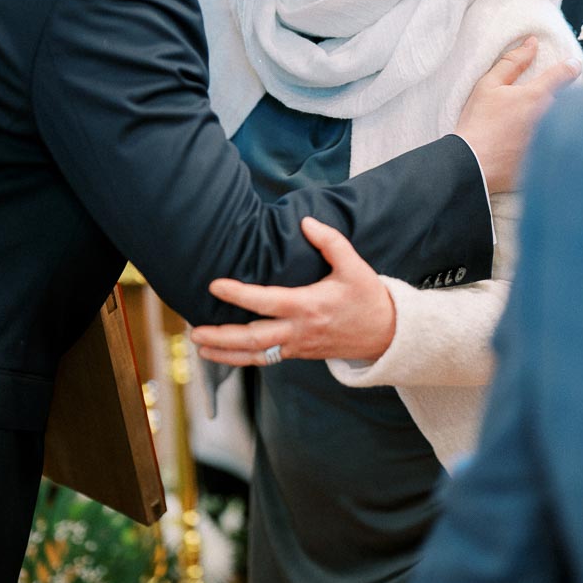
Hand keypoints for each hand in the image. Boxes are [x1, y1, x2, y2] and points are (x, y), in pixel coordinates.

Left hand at [191, 216, 395, 365]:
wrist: (386, 334)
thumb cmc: (368, 298)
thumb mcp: (354, 266)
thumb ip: (330, 241)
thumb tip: (306, 222)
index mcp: (309, 306)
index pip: (267, 302)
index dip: (239, 295)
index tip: (216, 286)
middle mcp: (299, 330)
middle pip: (254, 338)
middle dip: (222, 337)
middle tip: (195, 331)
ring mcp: (298, 346)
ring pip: (257, 355)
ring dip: (227, 354)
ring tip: (201, 348)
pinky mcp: (299, 353)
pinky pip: (266, 359)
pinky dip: (243, 359)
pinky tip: (224, 355)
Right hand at [456, 37, 581, 193]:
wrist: (473, 165)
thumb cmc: (478, 123)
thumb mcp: (488, 86)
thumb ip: (512, 62)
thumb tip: (532, 42)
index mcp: (537, 95)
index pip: (566, 74)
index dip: (571, 68)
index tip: (573, 67)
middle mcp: (551, 116)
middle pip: (570, 101)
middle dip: (565, 98)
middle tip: (545, 104)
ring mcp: (554, 139)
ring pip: (569, 123)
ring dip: (563, 121)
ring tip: (543, 126)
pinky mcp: (552, 159)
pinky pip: (564, 146)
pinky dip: (560, 143)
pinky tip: (545, 146)